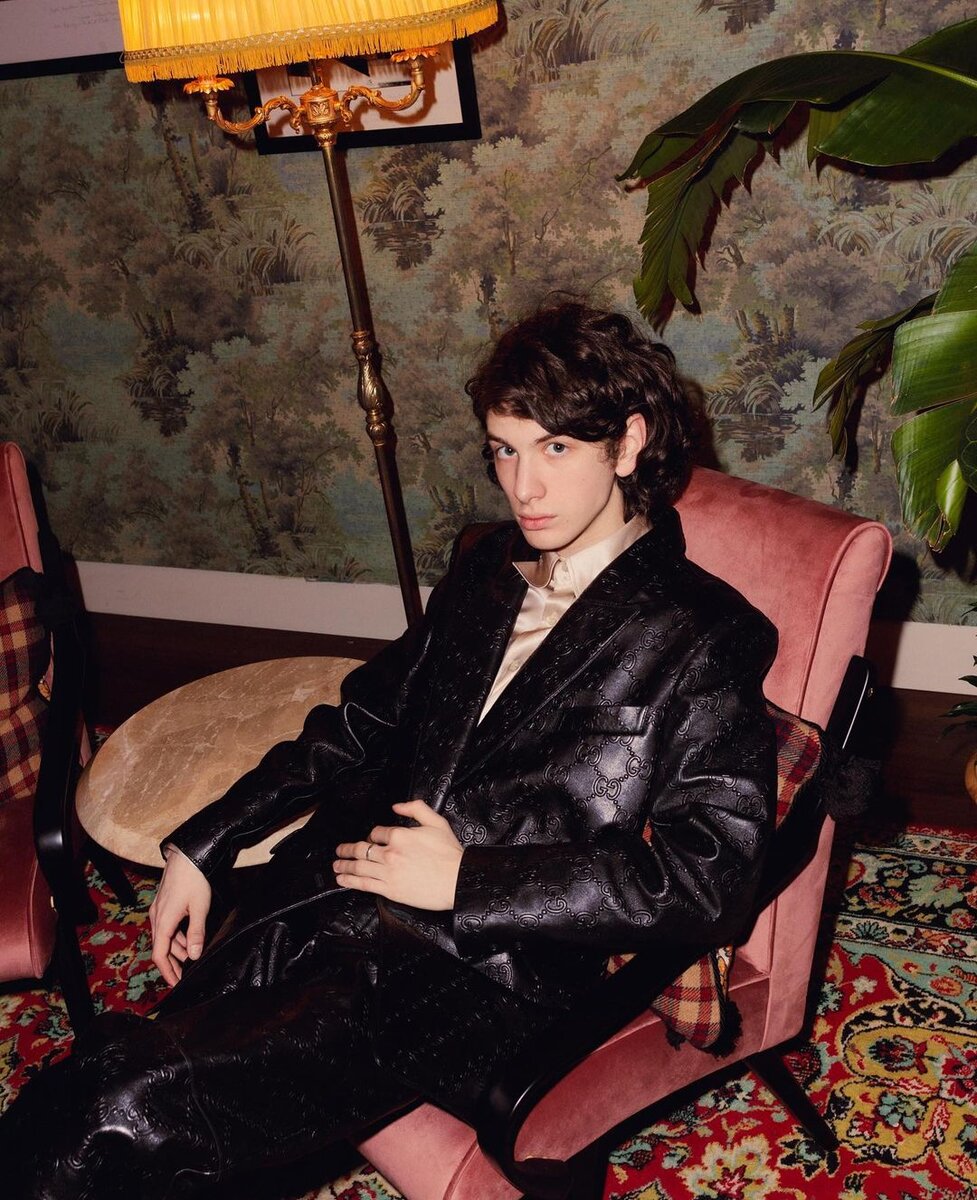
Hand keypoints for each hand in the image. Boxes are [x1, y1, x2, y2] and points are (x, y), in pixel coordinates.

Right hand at [149, 846, 211, 986]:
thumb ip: (196, 933)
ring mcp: (159, 910)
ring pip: (165, 937)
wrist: (187, 854)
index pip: (160, 954)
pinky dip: (176, 936)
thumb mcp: (199, 908)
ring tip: (191, 958)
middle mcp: (156, 917)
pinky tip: (188, 940)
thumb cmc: (194, 879)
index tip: (176, 984)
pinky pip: (167, 926)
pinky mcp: (164, 903)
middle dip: (173, 963)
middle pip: (161, 948)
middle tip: (185, 975)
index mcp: (163, 921)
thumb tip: (194, 956)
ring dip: (176, 949)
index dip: (167, 971)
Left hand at [334, 799, 462, 910]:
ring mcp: (388, 872)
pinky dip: (350, 881)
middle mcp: (390, 853)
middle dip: (347, 849)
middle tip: (339, 851)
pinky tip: (342, 879)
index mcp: (400, 835)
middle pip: (362, 849)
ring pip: (359, 866)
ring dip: (344, 865)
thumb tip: (396, 806)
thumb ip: (416, 808)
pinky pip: (364, 884)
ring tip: (336, 865)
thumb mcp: (436, 822)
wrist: (457, 880)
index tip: (371, 839)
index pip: (377, 832)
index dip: (373, 835)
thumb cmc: (450, 854)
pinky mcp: (389, 889)